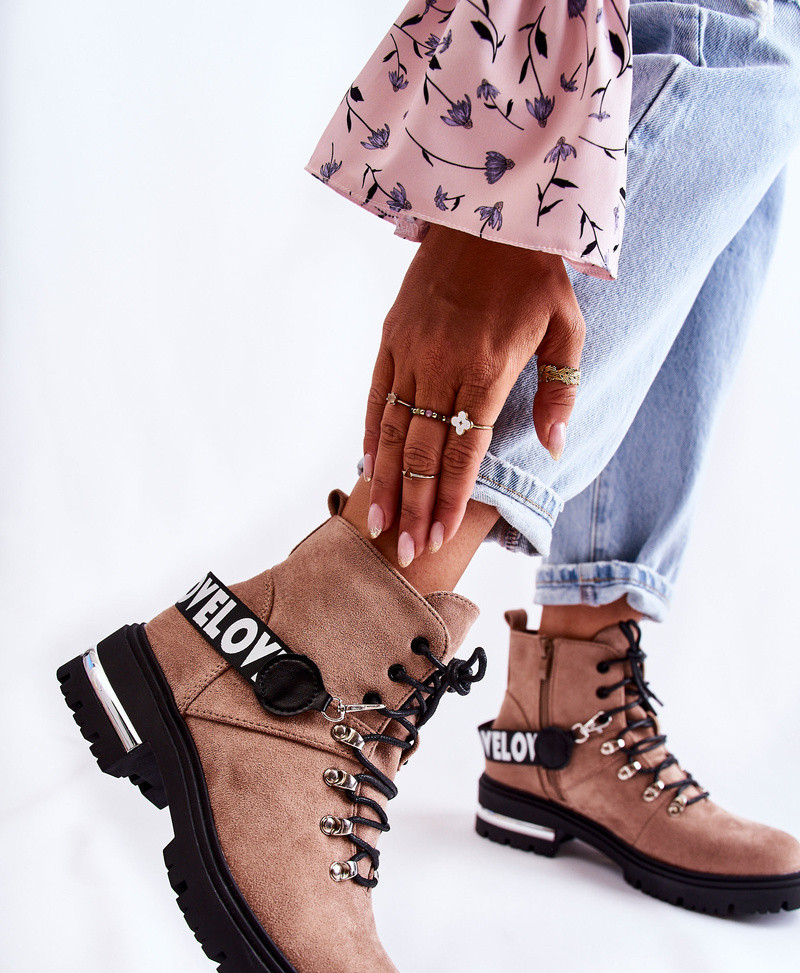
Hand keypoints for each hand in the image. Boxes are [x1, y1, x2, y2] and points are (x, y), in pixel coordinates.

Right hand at [362, 223, 584, 565]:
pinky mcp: (392, 336)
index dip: (448, 497)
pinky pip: (375, 395)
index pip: (462, 450)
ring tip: (378, 526)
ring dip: (385, 482)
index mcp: (488, 370)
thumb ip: (560, 391)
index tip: (438, 536)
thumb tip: (555, 448)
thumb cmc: (536, 273)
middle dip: (413, 507)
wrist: (490, 207)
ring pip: (391, 430)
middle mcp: (443, 365)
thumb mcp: (566, 328)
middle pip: (421, 452)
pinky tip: (367, 469)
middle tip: (405, 553)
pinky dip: (370, 436)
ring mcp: (411, 350)